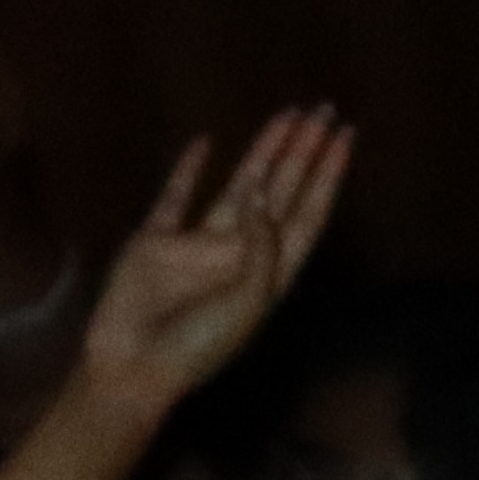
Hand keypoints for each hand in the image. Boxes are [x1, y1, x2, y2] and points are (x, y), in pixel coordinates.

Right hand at [72, 104, 351, 404]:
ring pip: (239, 185)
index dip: (328, 176)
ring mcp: (198, 246)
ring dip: (263, 151)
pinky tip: (205, 143)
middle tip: (324, 110)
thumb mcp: (250, 301)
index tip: (344, 138)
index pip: (307, 213)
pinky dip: (188, 170)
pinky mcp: (155, 241)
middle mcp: (240, 253)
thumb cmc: (199, 345)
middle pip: (282, 192)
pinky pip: (175, 197)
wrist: (133, 368)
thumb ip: (263, 246)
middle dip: (304, 152)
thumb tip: (259, 193)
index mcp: (270, 272)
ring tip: (288, 114)